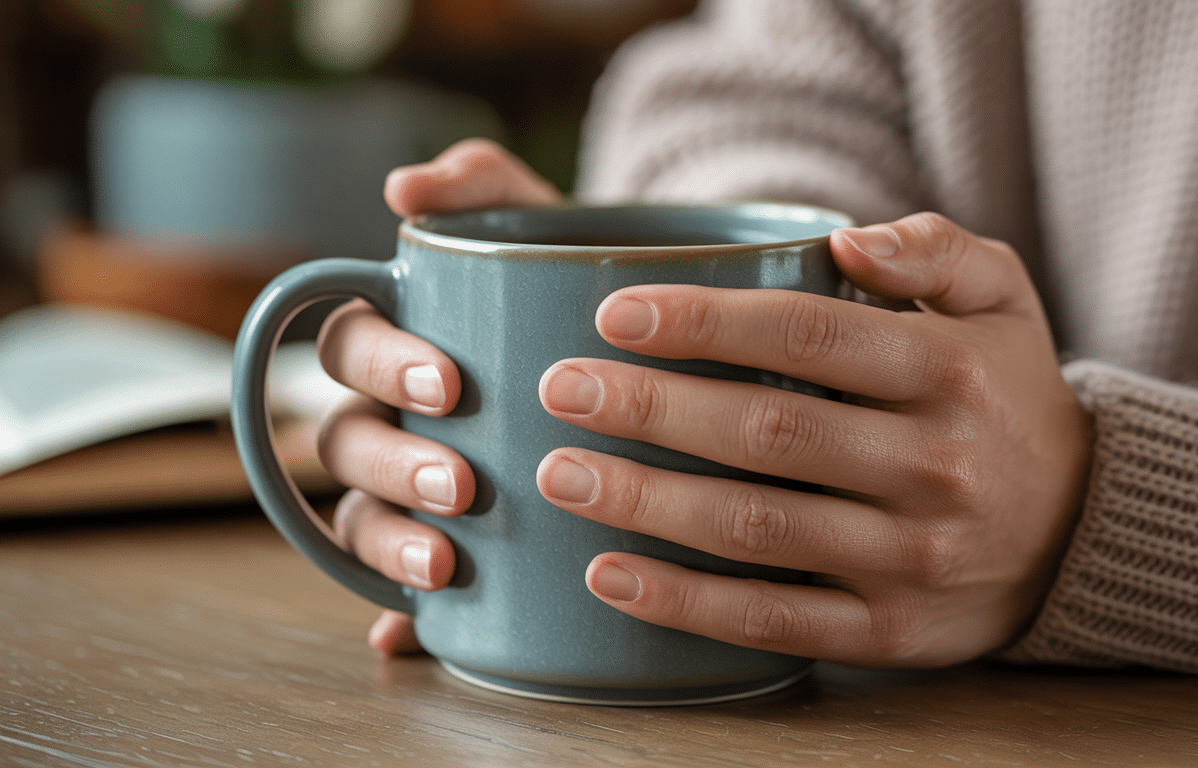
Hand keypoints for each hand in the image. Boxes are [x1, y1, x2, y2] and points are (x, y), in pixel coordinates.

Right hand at [315, 138, 561, 653]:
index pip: (353, 348)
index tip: (451, 385)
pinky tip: (409, 633)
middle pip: (348, 439)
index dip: (384, 367)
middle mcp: (394, 412)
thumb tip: (401, 187)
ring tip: (443, 558)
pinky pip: (396, 582)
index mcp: (401, 339)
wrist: (643, 350)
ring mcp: (414, 478)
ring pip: (359, 511)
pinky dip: (394, 611)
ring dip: (385, 537)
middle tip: (459, 483)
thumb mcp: (546, 223)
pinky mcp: (449, 537)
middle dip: (391, 463)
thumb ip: (484, 182)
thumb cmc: (578, 285)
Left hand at [535, 212, 1093, 665]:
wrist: (1078, 529)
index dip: (704, 323)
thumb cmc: (1006, 395)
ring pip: (757, 530)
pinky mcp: (889, 630)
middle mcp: (935, 466)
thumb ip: (935, 251)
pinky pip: (774, 621)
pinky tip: (608, 575)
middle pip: (768, 432)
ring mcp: (911, 558)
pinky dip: (685, 604)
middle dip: (651, 409)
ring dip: (647, 503)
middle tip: (560, 388)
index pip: (810, 335)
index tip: (614, 314)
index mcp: (952, 373)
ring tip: (560, 474)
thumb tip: (847, 239)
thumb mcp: (1003, 300)